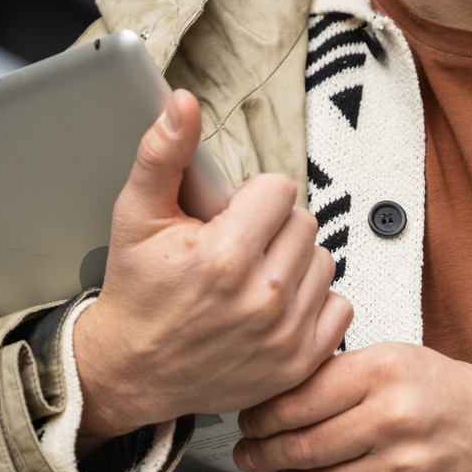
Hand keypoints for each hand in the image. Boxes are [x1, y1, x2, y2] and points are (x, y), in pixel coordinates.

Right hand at [72, 90, 353, 448]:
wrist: (131, 369)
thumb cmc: (138, 289)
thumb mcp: (136, 215)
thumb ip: (163, 153)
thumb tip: (183, 103)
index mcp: (225, 254)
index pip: (279, 189)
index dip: (251, 199)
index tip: (228, 220)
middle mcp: (263, 296)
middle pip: (303, 223)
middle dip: (272, 228)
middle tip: (237, 249)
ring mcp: (285, 333)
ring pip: (324, 260)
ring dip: (295, 263)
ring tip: (254, 277)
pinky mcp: (300, 362)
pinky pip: (340, 306)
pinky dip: (314, 304)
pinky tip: (276, 306)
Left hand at [230, 342, 471, 471]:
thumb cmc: (460, 397)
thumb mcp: (401, 360)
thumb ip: (344, 374)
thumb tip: (284, 391)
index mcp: (383, 371)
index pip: (296, 397)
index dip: (261, 414)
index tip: (249, 419)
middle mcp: (392, 416)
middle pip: (300, 444)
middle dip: (262, 452)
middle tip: (248, 453)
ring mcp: (402, 465)